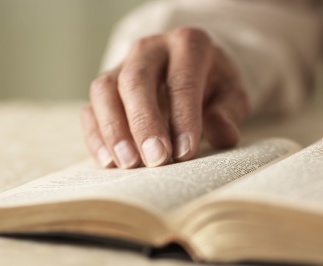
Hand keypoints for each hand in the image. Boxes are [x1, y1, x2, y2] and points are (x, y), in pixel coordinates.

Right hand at [81, 28, 248, 168]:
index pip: (182, 80)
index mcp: (187, 45)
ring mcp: (121, 66)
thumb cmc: (213, 86)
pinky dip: (96, 137)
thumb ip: (228, 113)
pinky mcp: (105, 89)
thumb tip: (223, 135)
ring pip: (105, 91)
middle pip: (136, 81)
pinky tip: (108, 162)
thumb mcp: (231, 95)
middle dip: (144, 123)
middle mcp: (149, 49)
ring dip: (114, 130)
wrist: (190, 73)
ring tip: (129, 164)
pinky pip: (91, 109)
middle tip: (156, 159)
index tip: (185, 152)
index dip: (183, 118)